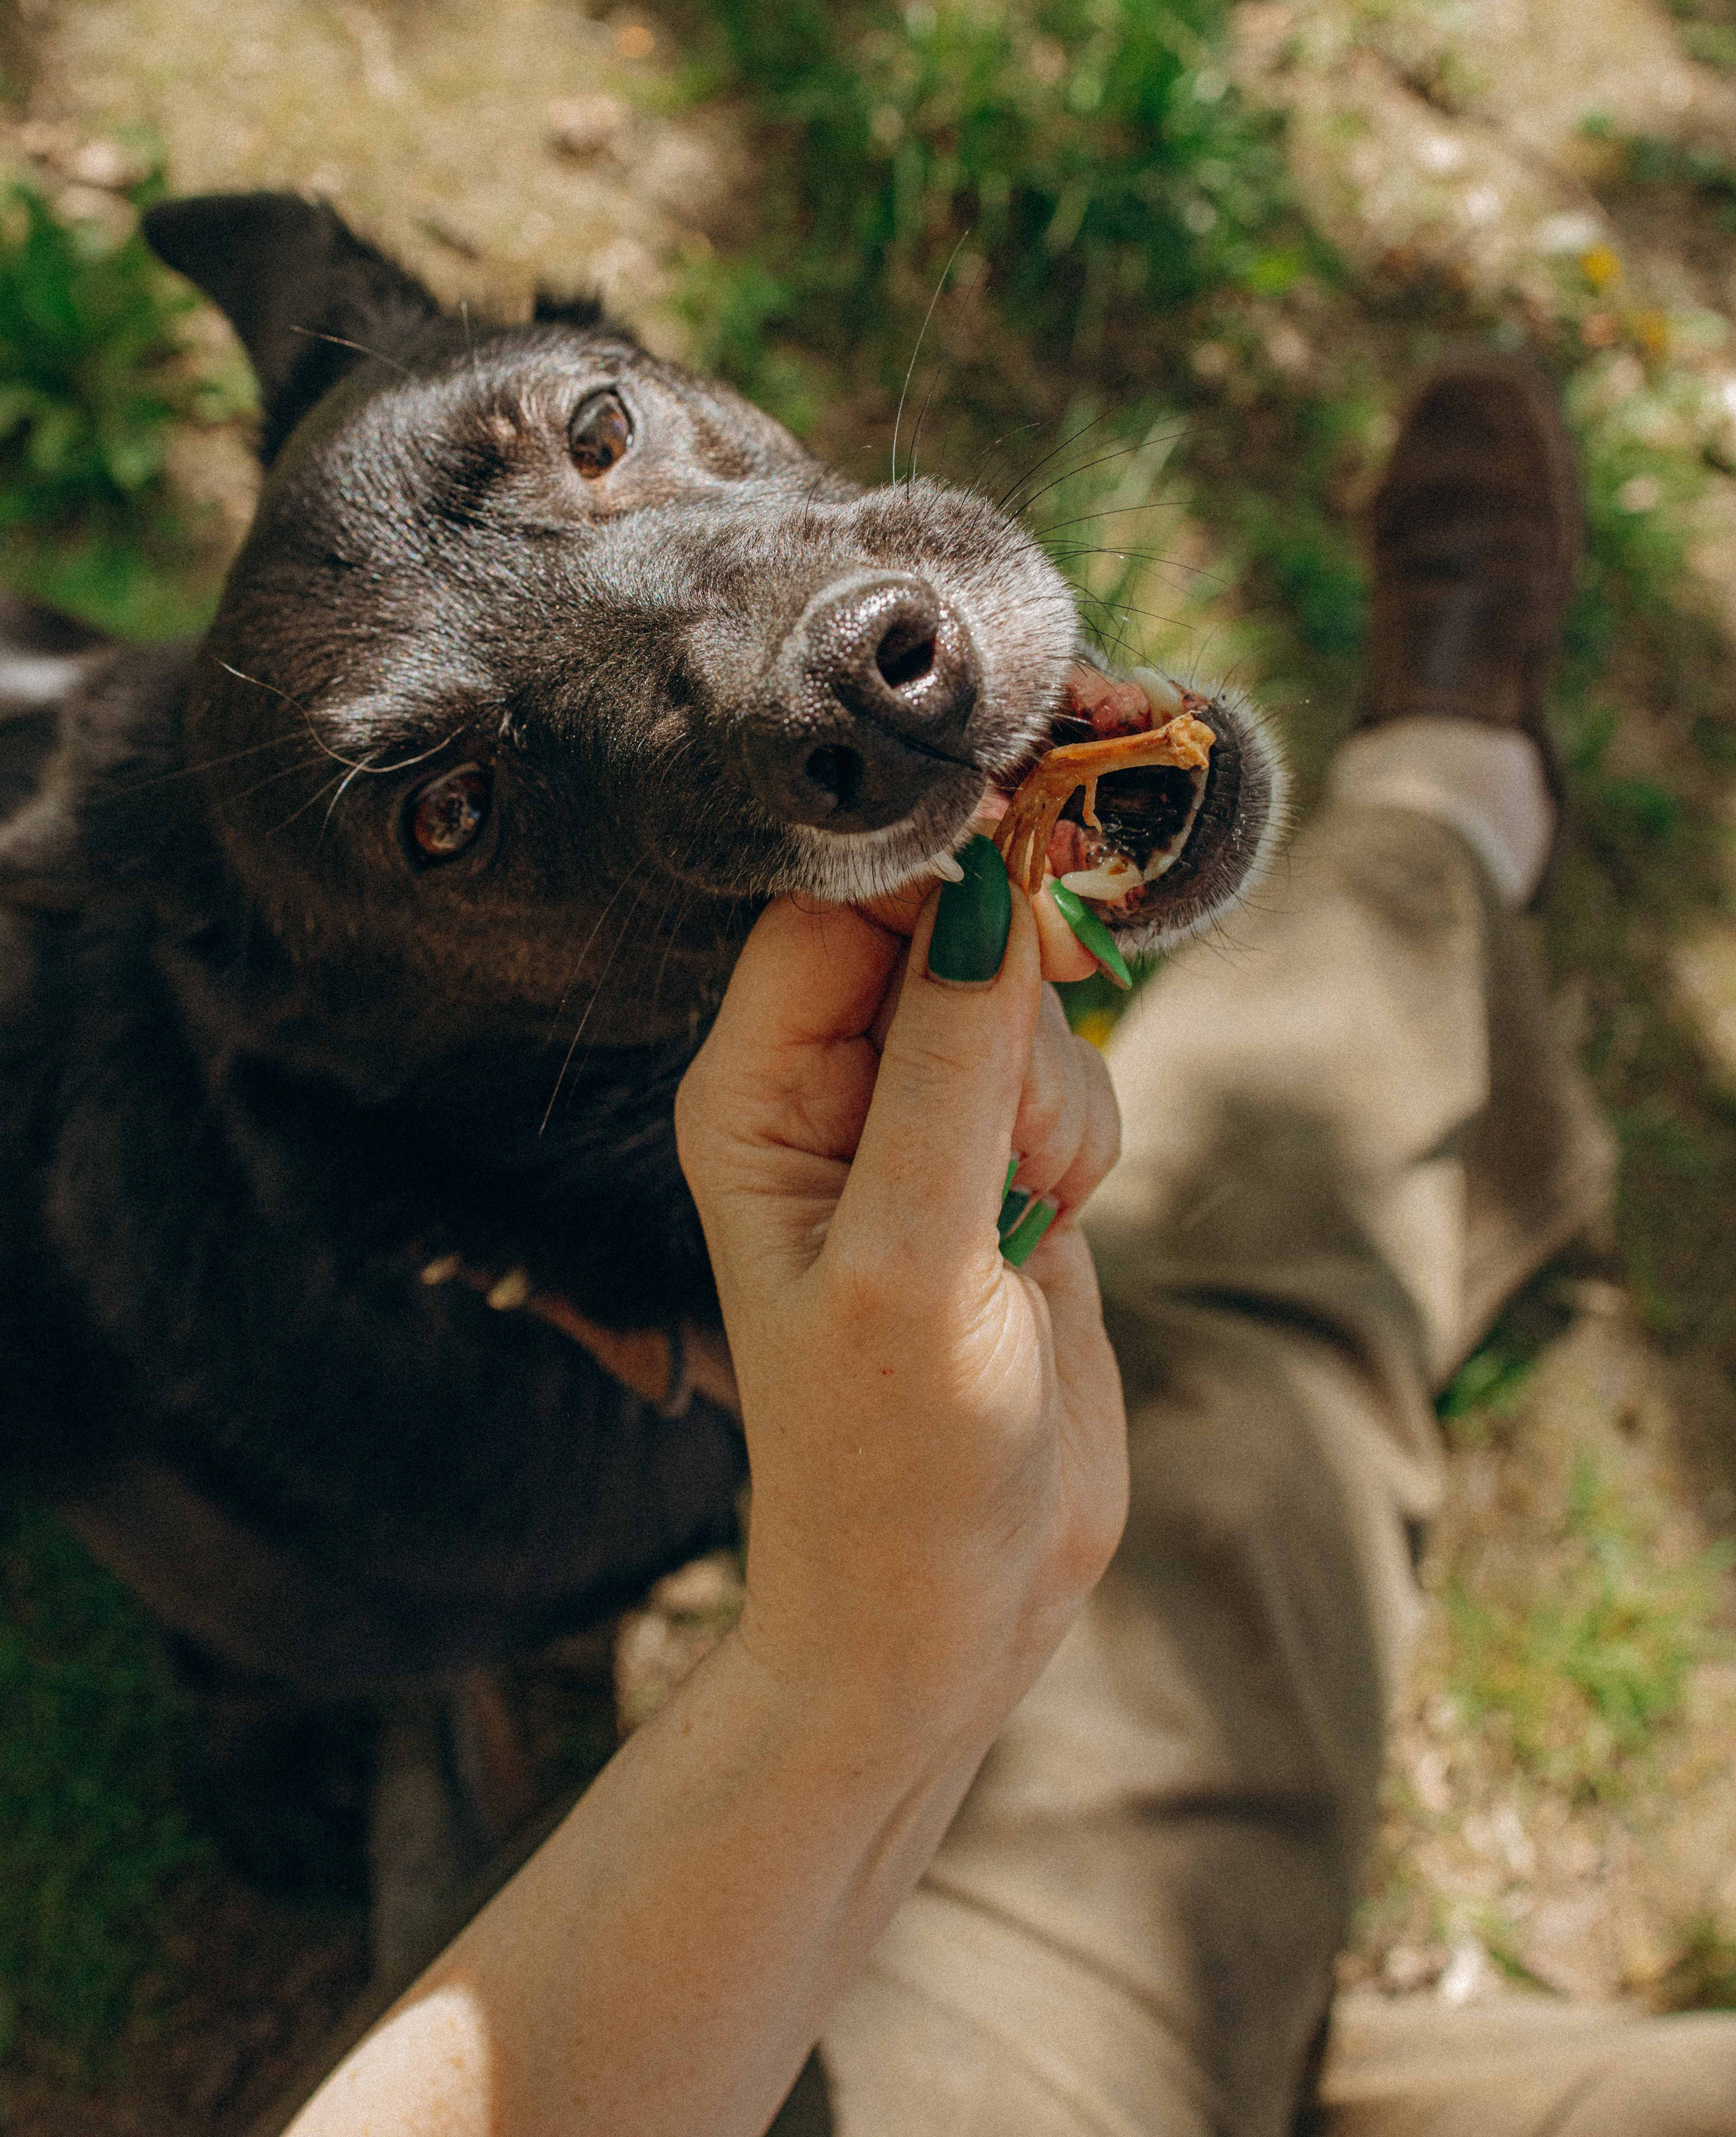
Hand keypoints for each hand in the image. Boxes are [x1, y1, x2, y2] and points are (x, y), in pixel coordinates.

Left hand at [675, 882, 1127, 1752]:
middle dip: (1010, 987)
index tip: (1038, 855)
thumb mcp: (917, 1262)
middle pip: (938, 925)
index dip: (939, 865)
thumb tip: (990, 895)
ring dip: (1053, 1084)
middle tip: (1019, 1113)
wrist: (949, 1601)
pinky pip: (1065, 1070)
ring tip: (1026, 1208)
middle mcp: (822, 1089)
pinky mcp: (997, 1159)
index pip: (836, 903)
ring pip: (1019, 996)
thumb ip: (954, 1072)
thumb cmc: (893, 1459)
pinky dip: (1083, 1131)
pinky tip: (1052, 1223)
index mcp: (753, 1091)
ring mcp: (914, 1121)